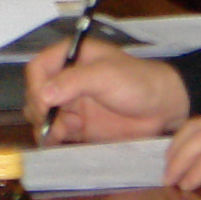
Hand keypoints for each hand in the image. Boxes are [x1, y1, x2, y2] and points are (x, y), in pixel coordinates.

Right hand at [20, 41, 186, 146]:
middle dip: (39, 110)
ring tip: (62, 134)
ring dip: (45, 126)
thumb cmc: (138, 82)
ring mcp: (72, 104)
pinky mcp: (80, 127)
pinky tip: (61, 141)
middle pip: (36, 94)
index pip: (38, 69)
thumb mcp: (106, 75)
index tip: (44, 105)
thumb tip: (43, 94)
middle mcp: (67, 80)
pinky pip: (57, 133)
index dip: (35, 86)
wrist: (164, 108)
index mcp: (71, 58)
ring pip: (43, 115)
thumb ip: (74, 82)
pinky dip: (53, 138)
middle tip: (52, 124)